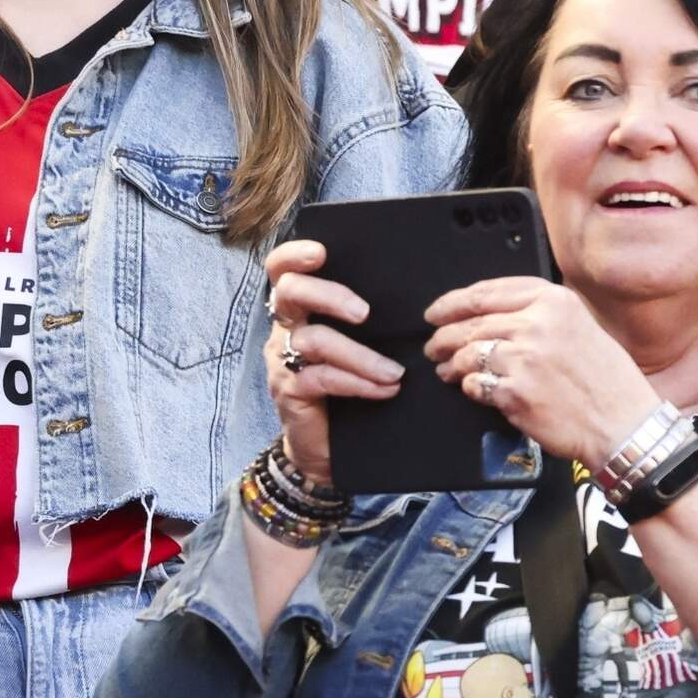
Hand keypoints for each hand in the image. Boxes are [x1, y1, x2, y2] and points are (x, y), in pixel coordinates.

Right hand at [263, 237, 398, 499]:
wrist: (322, 445)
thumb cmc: (345, 385)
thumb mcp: (356, 346)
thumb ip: (368, 322)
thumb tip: (414, 299)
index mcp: (299, 310)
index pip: (282, 270)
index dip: (294, 255)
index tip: (321, 251)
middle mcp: (285, 329)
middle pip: (290, 292)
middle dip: (329, 295)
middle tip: (364, 312)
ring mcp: (283, 360)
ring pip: (315, 340)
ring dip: (361, 356)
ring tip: (395, 373)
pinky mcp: (290, 391)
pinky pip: (323, 378)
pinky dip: (358, 382)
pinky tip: (384, 389)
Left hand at [421, 278, 663, 469]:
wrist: (623, 423)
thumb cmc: (607, 380)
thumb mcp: (581, 326)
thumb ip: (540, 312)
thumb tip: (490, 314)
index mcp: (553, 301)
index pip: (488, 292)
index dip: (453, 302)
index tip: (437, 311)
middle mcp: (537, 324)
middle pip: (472, 324)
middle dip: (444, 336)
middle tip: (435, 345)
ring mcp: (524, 359)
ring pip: (468, 354)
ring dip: (451, 364)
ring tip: (447, 370)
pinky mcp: (515, 393)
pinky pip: (476, 386)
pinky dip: (470, 388)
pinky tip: (474, 390)